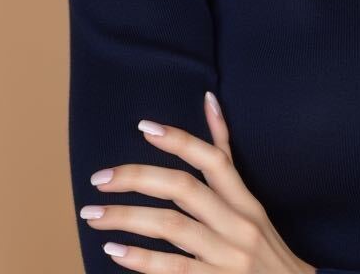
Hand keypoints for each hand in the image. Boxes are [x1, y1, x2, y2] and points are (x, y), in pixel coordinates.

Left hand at [80, 91, 316, 273]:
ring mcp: (227, 256)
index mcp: (246, 201)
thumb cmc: (265, 248)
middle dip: (138, 179)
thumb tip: (209, 101)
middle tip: (100, 179)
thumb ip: (224, 158)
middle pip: (185, 190)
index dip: (180, 140)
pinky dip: (142, 259)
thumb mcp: (252, 204)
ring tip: (94, 215)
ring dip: (128, 219)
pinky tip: (115, 250)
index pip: (214, 160)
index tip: (143, 127)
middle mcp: (238, 224)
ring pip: (173, 228)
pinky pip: (175, 268)